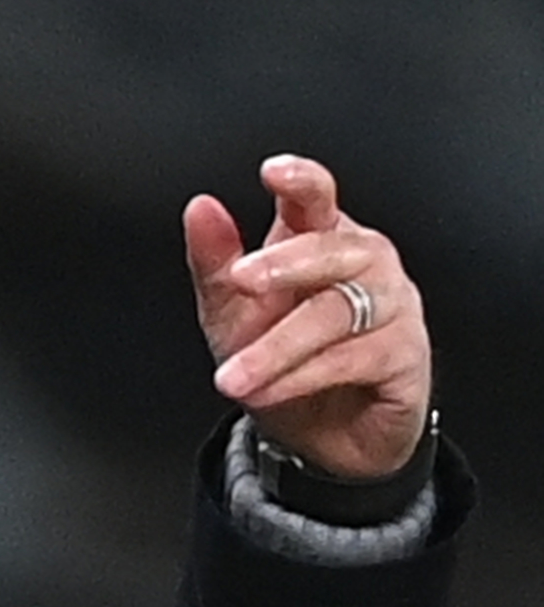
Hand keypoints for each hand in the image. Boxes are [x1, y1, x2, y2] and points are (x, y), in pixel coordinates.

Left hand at [184, 154, 433, 479]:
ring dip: (278, 346)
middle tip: (241, 280)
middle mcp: (363, 266)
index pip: (316, 200)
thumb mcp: (230, 313)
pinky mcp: (407, 356)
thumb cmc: (279, 361)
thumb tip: (200, 208)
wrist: (318, 435)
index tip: (273, 171)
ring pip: (339, 312)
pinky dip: (303, 376)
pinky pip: (357, 359)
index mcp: (318, 241)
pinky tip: (266, 391)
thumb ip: (214, 262)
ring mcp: (393, 308)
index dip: (302, 181)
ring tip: (232, 376)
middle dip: (285, 263)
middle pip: (335, 250)